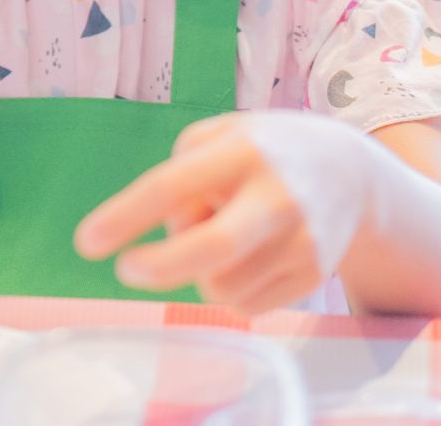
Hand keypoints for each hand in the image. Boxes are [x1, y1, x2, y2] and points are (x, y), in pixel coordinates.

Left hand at [75, 112, 380, 312]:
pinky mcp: (314, 275)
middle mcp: (278, 195)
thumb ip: (184, 174)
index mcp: (245, 150)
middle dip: (160, 267)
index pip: (174, 185)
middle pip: (211, 249)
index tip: (87, 242)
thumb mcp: (222, 136)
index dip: (126, 216)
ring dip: (201, 271)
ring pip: (221, 285)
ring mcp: (302, 240)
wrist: (353, 175)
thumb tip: (168, 234)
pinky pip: (246, 304)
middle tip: (126, 269)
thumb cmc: (264, 152)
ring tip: (222, 235)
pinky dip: (232, 287)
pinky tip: (249, 256)